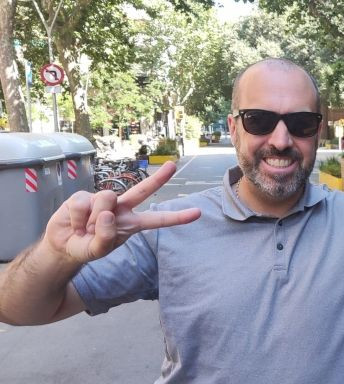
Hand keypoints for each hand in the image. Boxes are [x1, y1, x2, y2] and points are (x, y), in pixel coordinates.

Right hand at [41, 162, 200, 264]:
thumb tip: (106, 213)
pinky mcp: (83, 196)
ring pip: (106, 199)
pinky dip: (77, 219)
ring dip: (92, 219)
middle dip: (158, 178)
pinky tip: (75, 223)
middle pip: (142, 191)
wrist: (62, 246)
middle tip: (173, 165)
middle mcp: (121, 208)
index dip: (177, 217)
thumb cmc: (87, 247)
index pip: (157, 220)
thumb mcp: (99, 250)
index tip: (197, 213)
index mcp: (131, 224)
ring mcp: (103, 200)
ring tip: (86, 229)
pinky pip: (83, 205)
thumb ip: (105, 237)